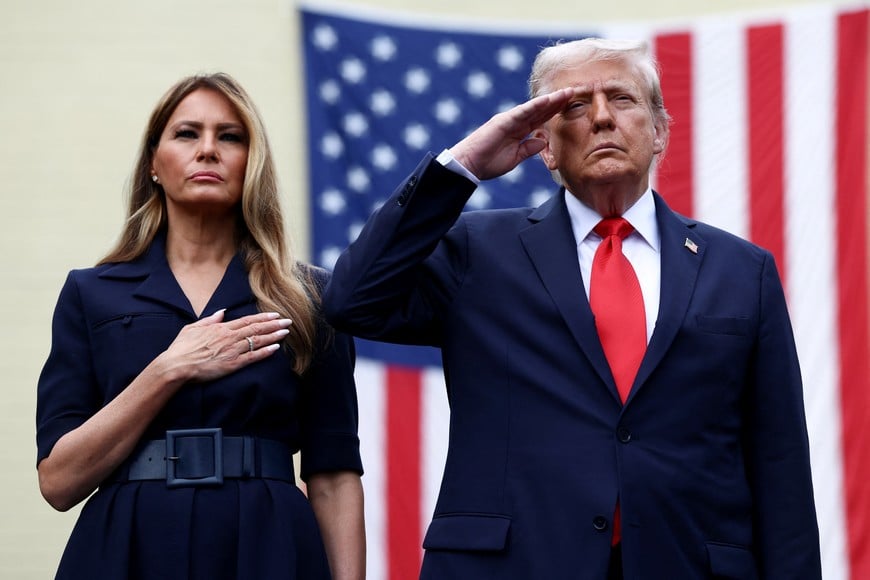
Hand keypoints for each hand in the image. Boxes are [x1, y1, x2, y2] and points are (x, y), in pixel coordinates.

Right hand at [159, 309, 291, 383]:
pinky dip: (265, 352)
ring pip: (257, 341)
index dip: (263, 317)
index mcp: (221, 328)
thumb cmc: (181, 348)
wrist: (176, 366)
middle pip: (256, 328)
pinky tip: (276, 348)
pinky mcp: (232, 364)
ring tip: (286, 331)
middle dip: (274, 324)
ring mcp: (232, 350)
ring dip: (273, 335)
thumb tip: (222, 312)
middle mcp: (229, 337)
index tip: (275, 314)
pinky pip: (253, 356)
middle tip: (288, 321)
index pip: (247, 321)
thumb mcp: (193, 328)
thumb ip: (210, 319)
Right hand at [448, 87, 576, 180]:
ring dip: (551, 100)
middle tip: (574, 91)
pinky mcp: (502, 122)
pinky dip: (535, 106)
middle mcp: (514, 121)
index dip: (555, 111)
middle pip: (540, 109)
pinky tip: (548, 100)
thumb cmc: (487, 163)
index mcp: (518, 130)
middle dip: (557, 101)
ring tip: (566, 93)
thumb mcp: (514, 157)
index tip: (571, 105)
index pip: (540, 118)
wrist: (469, 166)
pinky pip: (522, 112)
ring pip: (534, 107)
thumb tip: (543, 141)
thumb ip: (528, 148)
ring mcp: (509, 120)